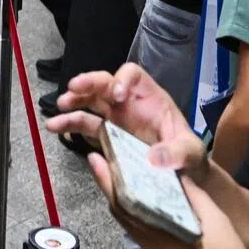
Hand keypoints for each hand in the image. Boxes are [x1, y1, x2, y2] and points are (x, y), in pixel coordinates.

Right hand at [46, 63, 208, 184]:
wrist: (182, 174)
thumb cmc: (189, 156)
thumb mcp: (191, 152)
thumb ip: (177, 152)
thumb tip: (154, 158)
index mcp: (150, 97)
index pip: (133, 75)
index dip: (121, 80)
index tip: (115, 96)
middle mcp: (129, 102)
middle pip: (105, 82)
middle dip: (88, 83)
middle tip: (72, 88)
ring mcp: (116, 117)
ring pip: (91, 101)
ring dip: (74, 103)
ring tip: (58, 111)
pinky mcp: (107, 134)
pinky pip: (86, 125)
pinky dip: (71, 125)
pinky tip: (57, 128)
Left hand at [93, 158, 248, 248]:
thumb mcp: (217, 222)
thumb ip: (194, 196)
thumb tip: (176, 173)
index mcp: (158, 235)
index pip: (123, 203)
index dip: (106, 179)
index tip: (94, 158)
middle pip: (122, 214)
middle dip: (110, 187)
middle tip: (105, 162)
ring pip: (132, 226)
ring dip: (124, 203)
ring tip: (125, 180)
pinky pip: (144, 238)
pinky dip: (139, 218)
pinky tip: (150, 210)